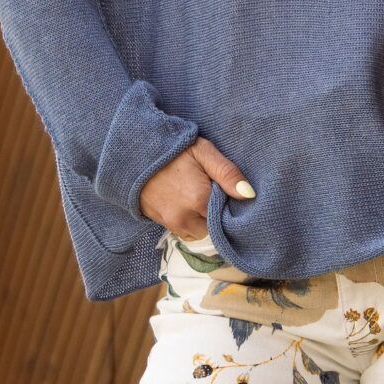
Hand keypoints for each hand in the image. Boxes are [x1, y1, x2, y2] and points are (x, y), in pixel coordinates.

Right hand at [138, 136, 254, 241]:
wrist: (134, 153)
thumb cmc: (172, 150)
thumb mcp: (203, 152)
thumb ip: (227, 173)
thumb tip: (249, 195)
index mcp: (199, 200)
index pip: (226, 218)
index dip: (229, 208)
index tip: (228, 195)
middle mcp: (185, 218)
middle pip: (213, 229)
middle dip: (216, 216)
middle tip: (214, 195)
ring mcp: (171, 223)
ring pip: (198, 233)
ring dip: (203, 222)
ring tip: (200, 199)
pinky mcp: (161, 224)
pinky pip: (184, 233)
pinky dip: (190, 224)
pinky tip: (188, 205)